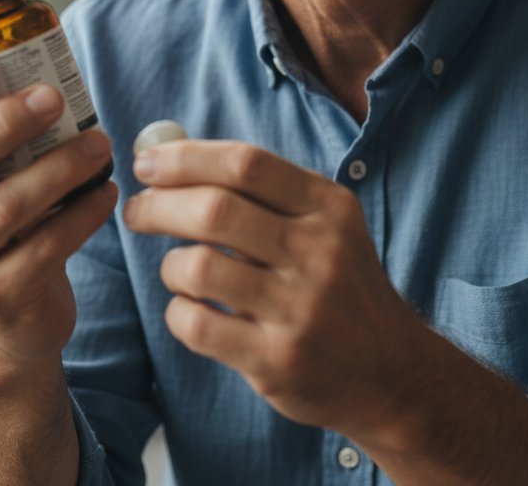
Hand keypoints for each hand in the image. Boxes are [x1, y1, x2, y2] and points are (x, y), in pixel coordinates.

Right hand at [0, 53, 118, 370]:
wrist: (11, 318)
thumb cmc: (4, 227)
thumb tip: (49, 68)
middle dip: (4, 122)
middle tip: (54, 96)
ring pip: (5, 205)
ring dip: (60, 167)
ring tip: (100, 143)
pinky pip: (45, 246)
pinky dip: (83, 214)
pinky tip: (107, 191)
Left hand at [121, 138, 416, 443]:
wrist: (391, 372)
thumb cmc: (338, 283)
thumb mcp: (326, 223)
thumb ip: (263, 190)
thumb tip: (174, 154)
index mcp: (328, 206)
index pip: (245, 163)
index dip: (185, 157)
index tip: (146, 163)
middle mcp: (319, 252)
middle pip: (215, 210)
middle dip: (158, 206)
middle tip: (136, 211)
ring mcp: (300, 309)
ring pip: (199, 267)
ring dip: (170, 265)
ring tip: (177, 269)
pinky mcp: (279, 361)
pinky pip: (198, 325)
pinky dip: (178, 312)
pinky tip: (190, 309)